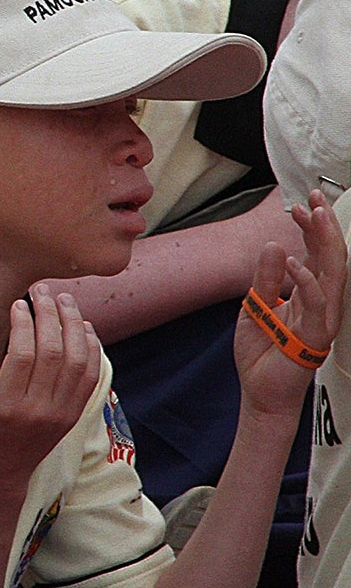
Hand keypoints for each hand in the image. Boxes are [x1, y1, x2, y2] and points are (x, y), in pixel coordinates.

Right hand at [0, 287, 101, 487]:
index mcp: (7, 407)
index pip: (24, 356)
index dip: (24, 324)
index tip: (18, 303)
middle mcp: (40, 410)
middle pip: (55, 353)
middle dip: (50, 316)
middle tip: (42, 291)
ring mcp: (61, 413)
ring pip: (78, 362)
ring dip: (74, 326)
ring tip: (65, 301)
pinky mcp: (72, 414)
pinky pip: (90, 377)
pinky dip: (92, 349)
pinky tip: (83, 327)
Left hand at [234, 192, 345, 416]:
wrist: (260, 390)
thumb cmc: (261, 351)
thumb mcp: (255, 305)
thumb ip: (265, 278)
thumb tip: (273, 246)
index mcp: (308, 293)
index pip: (315, 253)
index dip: (311, 226)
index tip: (300, 201)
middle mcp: (320, 302)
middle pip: (330, 257)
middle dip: (325, 225)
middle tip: (316, 197)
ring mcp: (322, 318)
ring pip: (332, 274)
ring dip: (325, 243)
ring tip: (315, 215)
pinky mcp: (315, 336)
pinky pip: (317, 305)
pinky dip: (307, 282)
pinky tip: (294, 262)